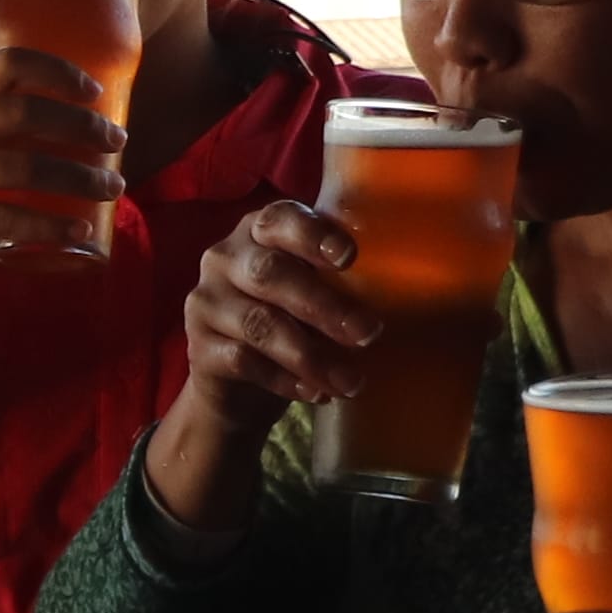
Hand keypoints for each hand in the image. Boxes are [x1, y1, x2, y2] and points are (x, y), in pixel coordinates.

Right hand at [0, 47, 126, 274]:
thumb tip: (50, 100)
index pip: (9, 63)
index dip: (59, 71)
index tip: (94, 90)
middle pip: (29, 113)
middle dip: (85, 127)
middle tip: (119, 140)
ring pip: (29, 167)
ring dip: (82, 178)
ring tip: (115, 187)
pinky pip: (9, 217)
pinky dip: (51, 224)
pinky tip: (79, 228)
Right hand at [139, 200, 383, 531]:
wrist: (237, 384)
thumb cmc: (292, 323)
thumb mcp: (315, 293)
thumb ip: (342, 283)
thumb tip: (413, 290)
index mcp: (259, 231)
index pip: (280, 218)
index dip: (313, 235)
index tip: (349, 258)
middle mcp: (224, 257)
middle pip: (271, 274)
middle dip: (324, 305)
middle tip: (369, 333)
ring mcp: (205, 301)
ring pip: (258, 324)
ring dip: (311, 355)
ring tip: (351, 382)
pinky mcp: (198, 347)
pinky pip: (243, 362)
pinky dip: (285, 380)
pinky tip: (315, 394)